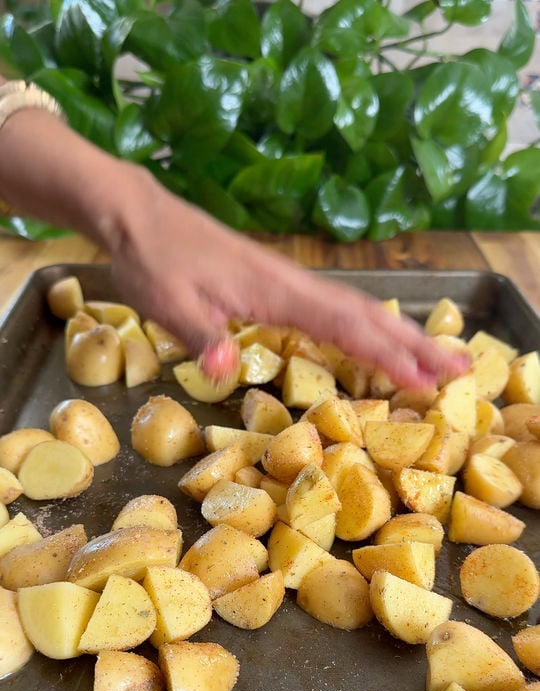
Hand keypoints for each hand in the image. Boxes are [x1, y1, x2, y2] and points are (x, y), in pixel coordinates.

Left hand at [109, 170, 467, 387]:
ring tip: (436, 357)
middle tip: (459, 370)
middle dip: (412, 344)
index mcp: (273, 290)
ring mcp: (286, 282)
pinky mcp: (275, 284)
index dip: (384, 354)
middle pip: (364, 315)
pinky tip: (374, 337)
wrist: (138, 216)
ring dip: (397, 334)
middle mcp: (290, 283)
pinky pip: (332, 308)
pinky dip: (364, 326)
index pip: (341, 326)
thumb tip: (225, 368)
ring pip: (354, 309)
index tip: (423, 379)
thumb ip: (202, 333)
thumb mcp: (167, 302)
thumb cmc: (153, 259)